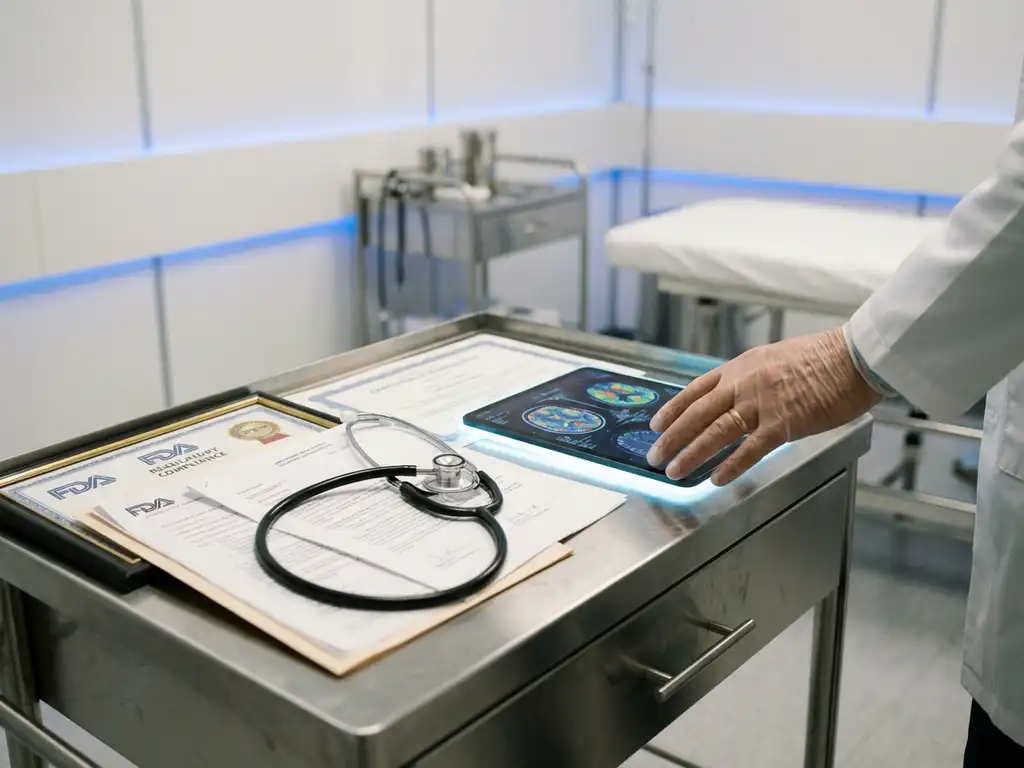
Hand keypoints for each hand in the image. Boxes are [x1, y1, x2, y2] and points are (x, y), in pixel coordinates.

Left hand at [646, 327, 881, 485]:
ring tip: (674, 471)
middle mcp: (744, 383)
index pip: (696, 389)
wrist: (854, 358)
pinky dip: (730, 466)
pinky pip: (750, 450)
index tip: (656, 424)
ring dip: (691, 454)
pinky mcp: (783, 424)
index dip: (673, 409)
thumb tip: (733, 396)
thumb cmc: (823, 358)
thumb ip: (750, 378)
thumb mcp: (775, 358)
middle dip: (672, 436)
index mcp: (741, 367)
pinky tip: (716, 479)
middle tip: (655, 455)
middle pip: (697, 413)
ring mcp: (762, 404)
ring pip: (715, 432)